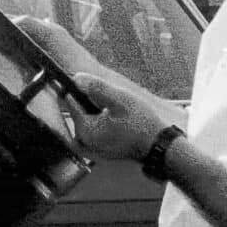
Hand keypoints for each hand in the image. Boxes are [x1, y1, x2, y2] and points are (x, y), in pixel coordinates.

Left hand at [17, 16, 179, 159]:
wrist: (157, 146)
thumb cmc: (143, 125)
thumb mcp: (120, 100)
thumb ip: (98, 88)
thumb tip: (77, 78)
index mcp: (85, 129)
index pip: (69, 99)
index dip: (77, 86)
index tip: (86, 80)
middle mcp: (82, 140)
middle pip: (77, 108)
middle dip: (88, 99)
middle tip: (109, 99)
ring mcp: (89, 146)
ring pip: (85, 117)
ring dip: (95, 109)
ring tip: (115, 110)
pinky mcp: (97, 148)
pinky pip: (92, 127)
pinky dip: (100, 119)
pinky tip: (115, 118)